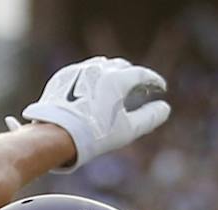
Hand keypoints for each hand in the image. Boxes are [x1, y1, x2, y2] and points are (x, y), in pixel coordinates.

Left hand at [14, 56, 170, 170]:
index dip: (154, 80)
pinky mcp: (61, 77)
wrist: (53, 136)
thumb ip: (149, 118)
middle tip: (139, 86)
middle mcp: (98, 69)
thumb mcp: (127, 130)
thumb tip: (164, 108)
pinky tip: (91, 90)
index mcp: (117, 79)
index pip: (142, 74)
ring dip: (111, 74)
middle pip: (121, 66)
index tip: (160, 87)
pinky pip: (81, 73)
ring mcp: (78, 70)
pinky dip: (91, 79)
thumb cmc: (93, 136)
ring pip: (100, 66)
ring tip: (116, 86)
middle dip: (133, 75)